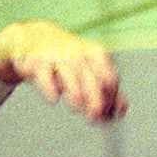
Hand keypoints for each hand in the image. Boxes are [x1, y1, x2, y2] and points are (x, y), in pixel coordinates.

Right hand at [0, 20, 126, 122]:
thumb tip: (121, 110)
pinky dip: (49, 87)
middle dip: (96, 101)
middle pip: (92, 79)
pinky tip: (54, 99)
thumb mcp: (91, 72)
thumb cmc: (68, 61)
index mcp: (96, 55)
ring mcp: (57, 55)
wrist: (34, 37)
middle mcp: (78, 53)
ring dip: (76, 93)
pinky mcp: (36, 61)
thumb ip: (108, 92)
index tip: (104, 115)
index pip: (110, 80)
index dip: (109, 100)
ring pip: (70, 75)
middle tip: (93, 118)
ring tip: (76, 107)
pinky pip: (44, 74)